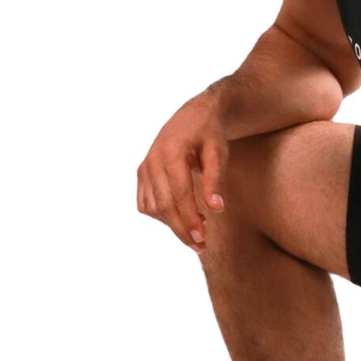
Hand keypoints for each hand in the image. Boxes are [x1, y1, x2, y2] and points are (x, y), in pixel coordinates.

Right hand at [136, 91, 227, 250]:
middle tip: (200, 246)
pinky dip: (160, 215)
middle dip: (181, 229)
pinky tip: (180, 217)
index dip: (189, 219)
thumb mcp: (218, 151)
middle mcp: (152, 160)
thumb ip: (215, 179)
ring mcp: (144, 167)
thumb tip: (217, 209)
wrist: (194, 114)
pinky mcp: (142, 173)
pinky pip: (145, 203)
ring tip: (197, 229)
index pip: (179, 194)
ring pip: (152, 207)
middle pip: (163, 205)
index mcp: (171, 152)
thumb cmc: (210, 132)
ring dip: (171, 224)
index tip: (202, 239)